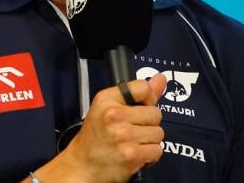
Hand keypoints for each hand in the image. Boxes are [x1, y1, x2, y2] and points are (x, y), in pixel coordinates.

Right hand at [30, 73, 166, 182]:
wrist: (82, 165)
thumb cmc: (96, 136)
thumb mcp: (109, 107)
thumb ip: (137, 93)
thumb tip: (161, 78)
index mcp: (107, 99)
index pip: (144, 88)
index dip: (148, 99)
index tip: (142, 107)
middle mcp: (114, 115)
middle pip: (156, 113)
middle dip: (149, 123)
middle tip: (133, 129)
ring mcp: (124, 136)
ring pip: (158, 133)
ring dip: (150, 140)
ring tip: (133, 142)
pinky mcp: (132, 155)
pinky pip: (157, 150)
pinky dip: (150, 155)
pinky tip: (136, 154)